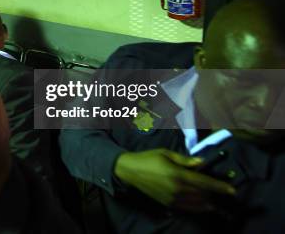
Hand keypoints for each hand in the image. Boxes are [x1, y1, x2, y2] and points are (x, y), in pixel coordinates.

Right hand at [114, 149, 235, 212]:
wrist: (130, 171)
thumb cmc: (149, 158)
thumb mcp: (167, 154)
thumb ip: (186, 160)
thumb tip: (202, 163)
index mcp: (178, 174)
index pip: (204, 183)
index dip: (220, 186)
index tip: (232, 190)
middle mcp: (177, 189)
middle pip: (203, 195)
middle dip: (215, 194)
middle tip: (225, 191)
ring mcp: (172, 199)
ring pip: (197, 204)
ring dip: (208, 202)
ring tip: (216, 200)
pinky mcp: (168, 204)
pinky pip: (188, 208)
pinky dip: (198, 207)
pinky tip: (203, 205)